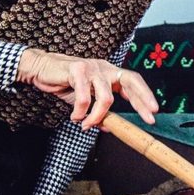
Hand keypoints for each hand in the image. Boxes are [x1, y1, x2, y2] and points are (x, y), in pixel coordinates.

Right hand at [17, 48, 157, 129]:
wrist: (39, 69)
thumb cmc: (62, 83)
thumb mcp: (83, 100)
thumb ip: (97, 111)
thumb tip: (108, 127)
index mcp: (108, 73)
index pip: (132, 82)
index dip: (144, 96)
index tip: (153, 112)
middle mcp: (103, 68)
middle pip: (130, 80)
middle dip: (142, 99)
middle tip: (149, 116)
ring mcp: (92, 67)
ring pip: (106, 97)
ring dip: (97, 117)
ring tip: (86, 125)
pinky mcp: (77, 69)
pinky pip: (84, 97)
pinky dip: (80, 112)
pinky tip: (75, 116)